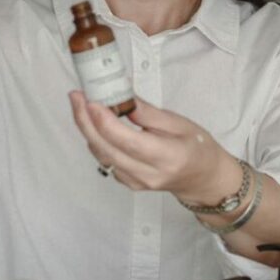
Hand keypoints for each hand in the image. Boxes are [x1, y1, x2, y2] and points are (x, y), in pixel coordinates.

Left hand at [69, 92, 241, 203]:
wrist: (203, 178)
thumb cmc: (198, 148)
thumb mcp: (180, 123)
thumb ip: (149, 113)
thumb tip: (123, 97)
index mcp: (167, 157)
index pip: (128, 141)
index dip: (104, 121)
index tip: (90, 100)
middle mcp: (149, 174)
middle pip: (107, 149)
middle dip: (86, 121)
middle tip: (76, 97)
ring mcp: (136, 182)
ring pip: (101, 155)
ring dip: (87, 129)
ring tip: (80, 104)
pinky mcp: (128, 182)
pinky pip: (105, 160)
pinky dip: (96, 140)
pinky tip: (94, 124)